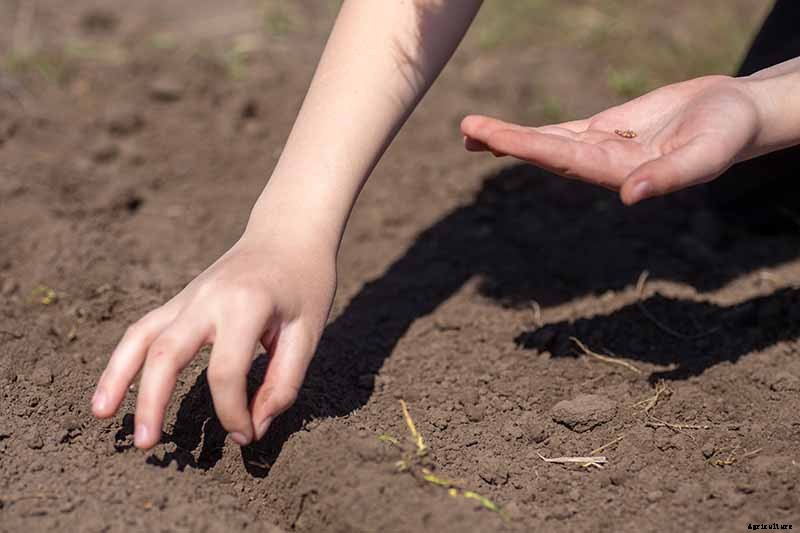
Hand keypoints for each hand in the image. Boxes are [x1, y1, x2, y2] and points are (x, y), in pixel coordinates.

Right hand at [91, 232, 335, 448]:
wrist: (288, 232)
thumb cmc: (305, 283)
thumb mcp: (308, 332)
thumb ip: (283, 382)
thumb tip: (252, 428)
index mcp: (245, 305)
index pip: (225, 372)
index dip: (232, 412)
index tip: (245, 436)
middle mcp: (207, 298)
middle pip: (166, 353)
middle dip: (152, 401)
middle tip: (146, 444)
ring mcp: (188, 296)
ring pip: (140, 336)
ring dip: (117, 376)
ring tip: (101, 416)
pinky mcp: (180, 300)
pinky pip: (143, 329)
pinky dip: (124, 358)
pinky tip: (113, 389)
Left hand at [461, 75, 761, 203]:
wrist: (737, 115)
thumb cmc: (729, 134)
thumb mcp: (706, 156)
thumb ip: (670, 177)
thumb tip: (629, 196)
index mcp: (620, 173)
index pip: (565, 158)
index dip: (528, 147)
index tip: (493, 137)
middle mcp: (603, 165)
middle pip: (546, 152)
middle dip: (506, 141)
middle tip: (465, 130)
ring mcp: (601, 147)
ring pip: (547, 142)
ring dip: (509, 138)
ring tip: (469, 132)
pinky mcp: (606, 131)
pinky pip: (561, 131)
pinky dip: (532, 132)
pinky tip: (503, 135)